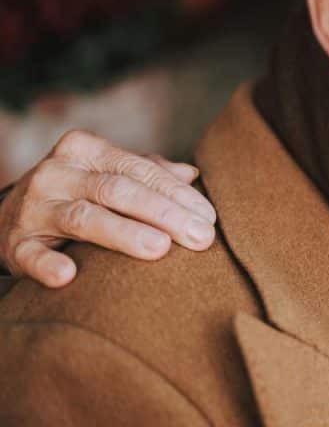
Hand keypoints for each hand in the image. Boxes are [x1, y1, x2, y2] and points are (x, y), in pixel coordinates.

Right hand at [0, 130, 216, 287]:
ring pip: (85, 218)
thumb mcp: (108, 175)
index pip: (140, 170)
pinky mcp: (14, 244)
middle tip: (201, 237)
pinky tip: (68, 275)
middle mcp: (58, 173)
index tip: (209, 218)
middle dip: (165, 214)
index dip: (177, 194)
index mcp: (86, 151)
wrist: (7, 218)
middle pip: (119, 191)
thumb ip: (148, 173)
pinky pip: (31, 255)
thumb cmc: (76, 195)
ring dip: (123, 234)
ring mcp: (34, 208)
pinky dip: (47, 265)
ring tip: (160, 249)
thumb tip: (192, 174)